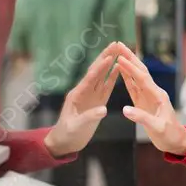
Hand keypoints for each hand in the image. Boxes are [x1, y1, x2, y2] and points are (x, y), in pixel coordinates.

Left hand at [43, 42, 121, 156]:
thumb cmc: (67, 134)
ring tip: (119, 50)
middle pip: (96, 71)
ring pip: (102, 75)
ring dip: (110, 62)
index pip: (91, 78)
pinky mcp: (97, 101)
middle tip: (116, 43)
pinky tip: (119, 68)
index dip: (100, 68)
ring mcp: (91, 95)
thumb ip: (89, 117)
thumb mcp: (76, 126)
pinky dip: (112, 76)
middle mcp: (84, 91)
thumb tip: (104, 109)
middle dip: (105, 57)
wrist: (65, 142)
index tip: (110, 56)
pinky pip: (106, 86)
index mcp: (77, 94)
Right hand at [111, 42, 185, 154]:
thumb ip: (141, 117)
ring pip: (136, 77)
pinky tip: (120, 70)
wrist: (177, 142)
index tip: (120, 58)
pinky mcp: (143, 103)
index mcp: (157, 96)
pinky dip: (126, 78)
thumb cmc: (170, 135)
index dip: (131, 68)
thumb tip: (125, 110)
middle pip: (140, 72)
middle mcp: (153, 92)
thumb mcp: (157, 128)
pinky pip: (133, 87)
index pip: (142, 78)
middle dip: (130, 58)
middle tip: (119, 45)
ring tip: (118, 52)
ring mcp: (148, 96)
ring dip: (127, 65)